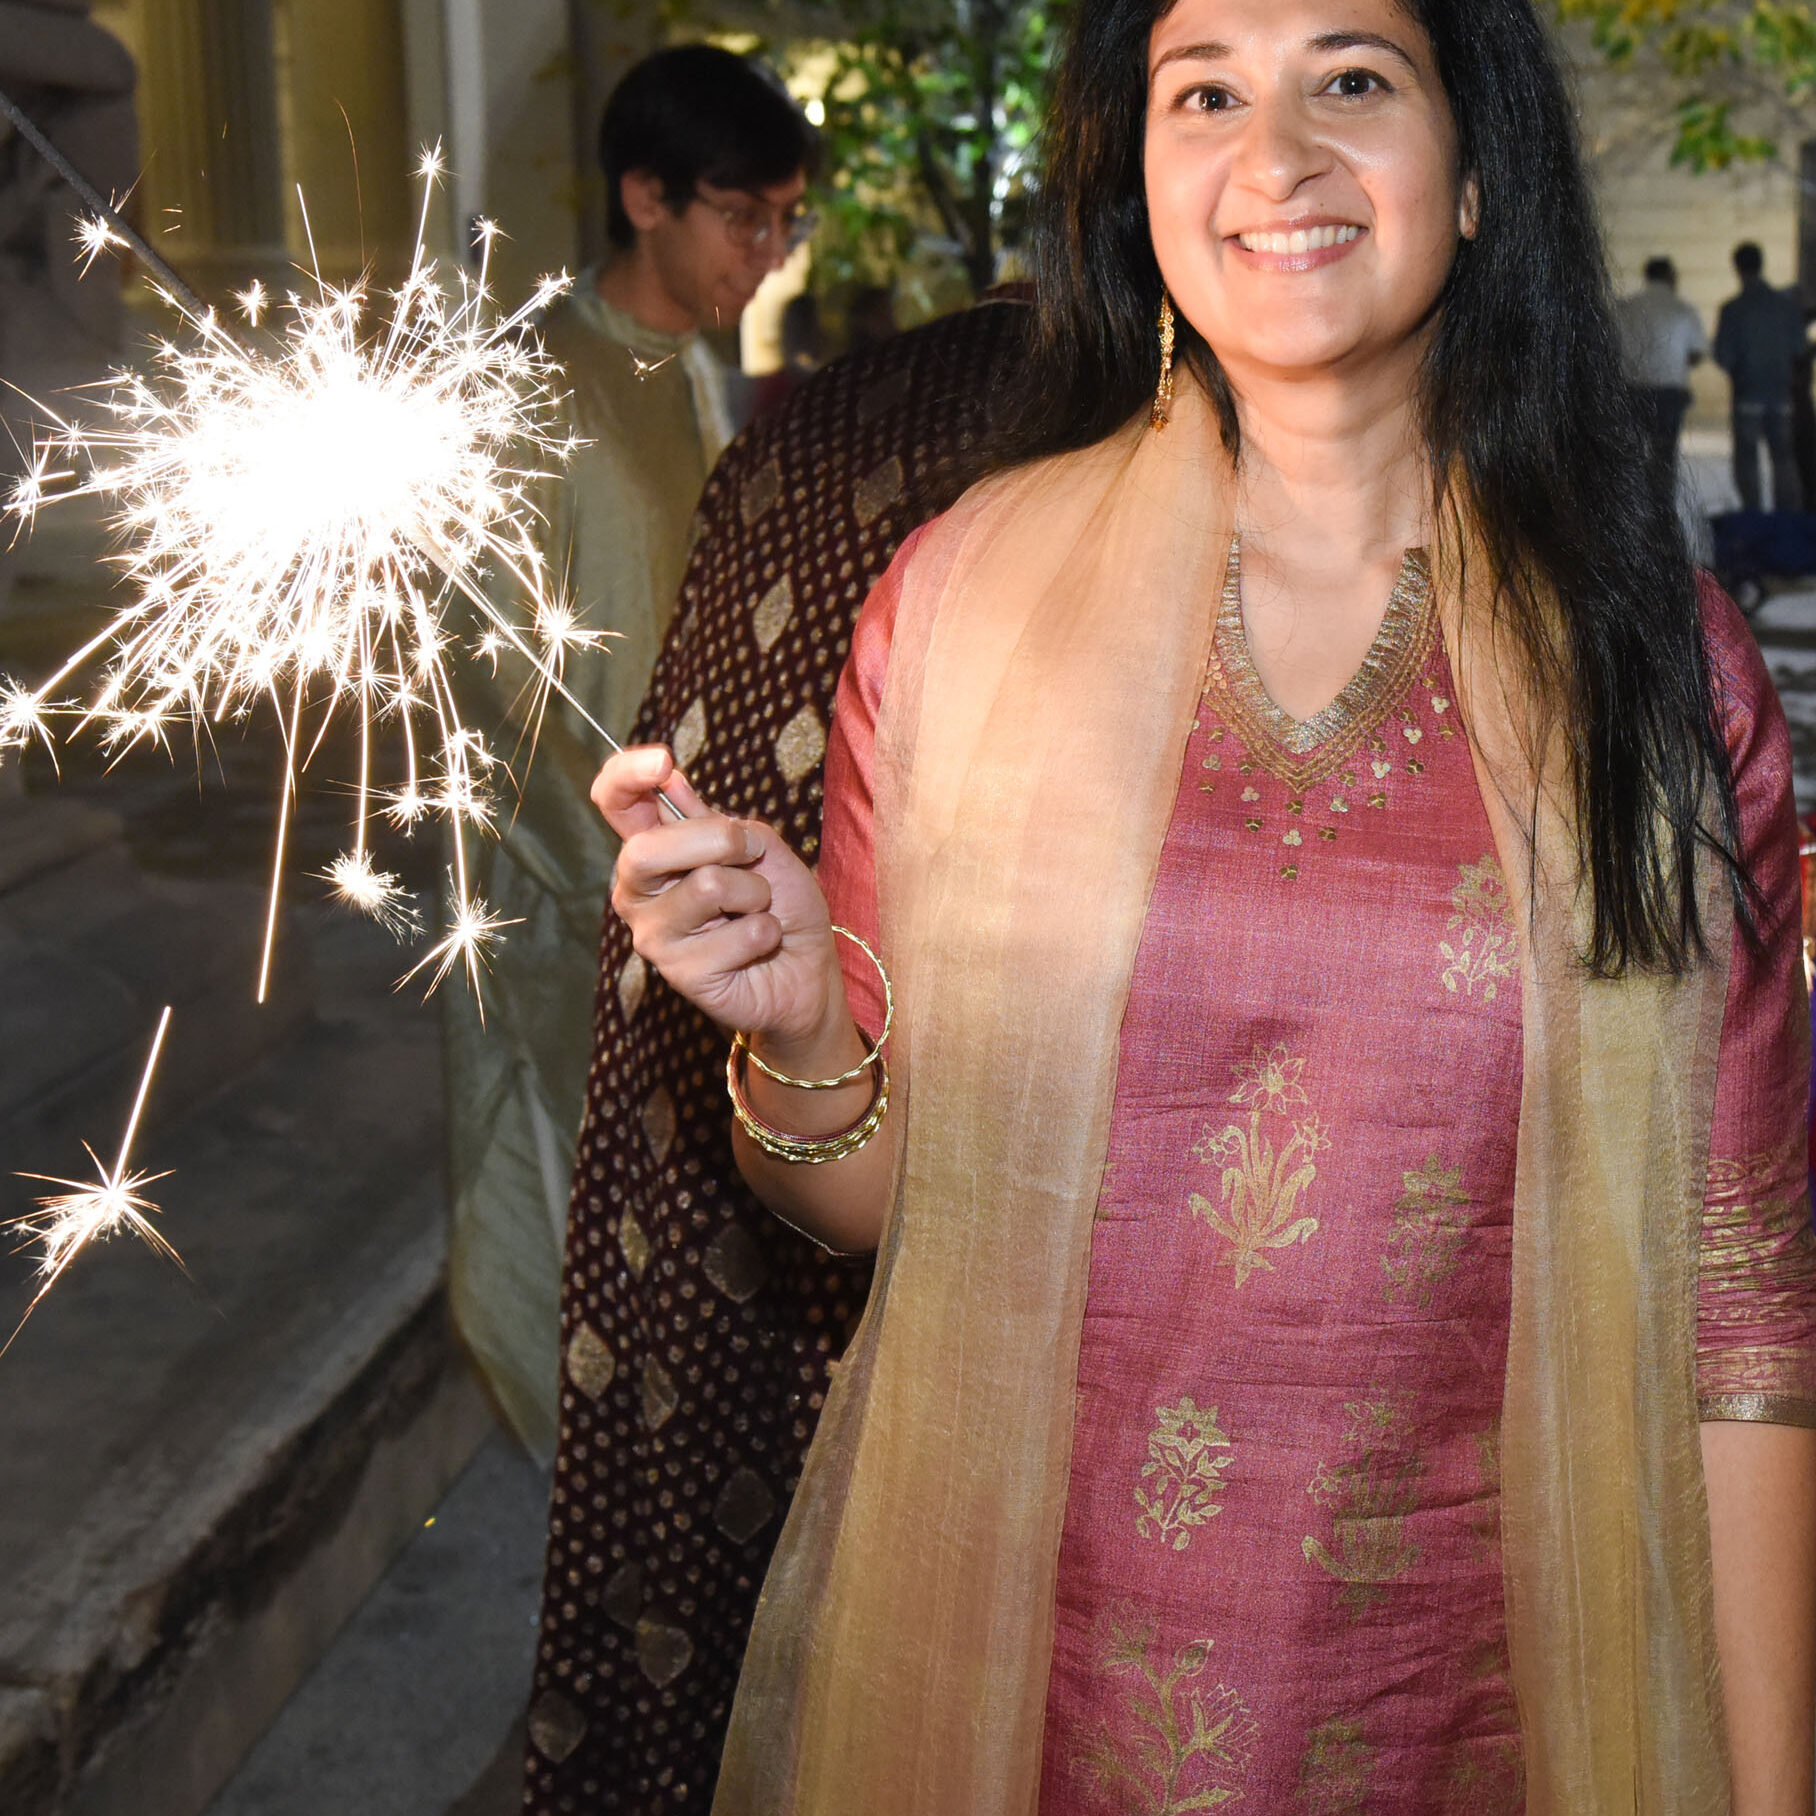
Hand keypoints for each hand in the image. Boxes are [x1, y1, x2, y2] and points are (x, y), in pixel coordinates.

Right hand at [593, 746, 844, 1055]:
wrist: (806, 968)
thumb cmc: (781, 904)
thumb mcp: (760, 847)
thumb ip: (717, 820)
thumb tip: (671, 780)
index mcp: (654, 850)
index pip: (615, 804)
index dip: (625, 776)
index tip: (662, 761)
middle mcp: (640, 891)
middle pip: (648, 849)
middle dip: (719, 841)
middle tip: (752, 854)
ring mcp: (654, 935)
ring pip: (706, 887)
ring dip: (756, 893)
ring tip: (758, 910)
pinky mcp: (680, 973)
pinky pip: (738, 934)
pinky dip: (766, 931)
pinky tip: (760, 944)